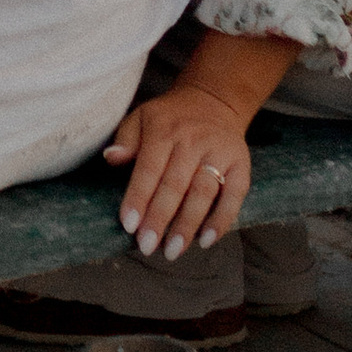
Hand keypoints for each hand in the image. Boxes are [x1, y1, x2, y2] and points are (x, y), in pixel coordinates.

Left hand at [102, 85, 252, 261]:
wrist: (214, 101)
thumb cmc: (169, 118)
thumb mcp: (141, 117)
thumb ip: (125, 139)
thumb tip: (111, 157)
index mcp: (163, 130)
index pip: (149, 168)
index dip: (138, 198)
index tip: (129, 225)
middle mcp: (193, 141)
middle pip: (175, 184)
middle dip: (160, 218)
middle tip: (147, 246)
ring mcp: (219, 153)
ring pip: (203, 192)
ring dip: (188, 225)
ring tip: (173, 250)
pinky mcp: (241, 165)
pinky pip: (234, 196)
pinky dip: (221, 220)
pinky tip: (206, 241)